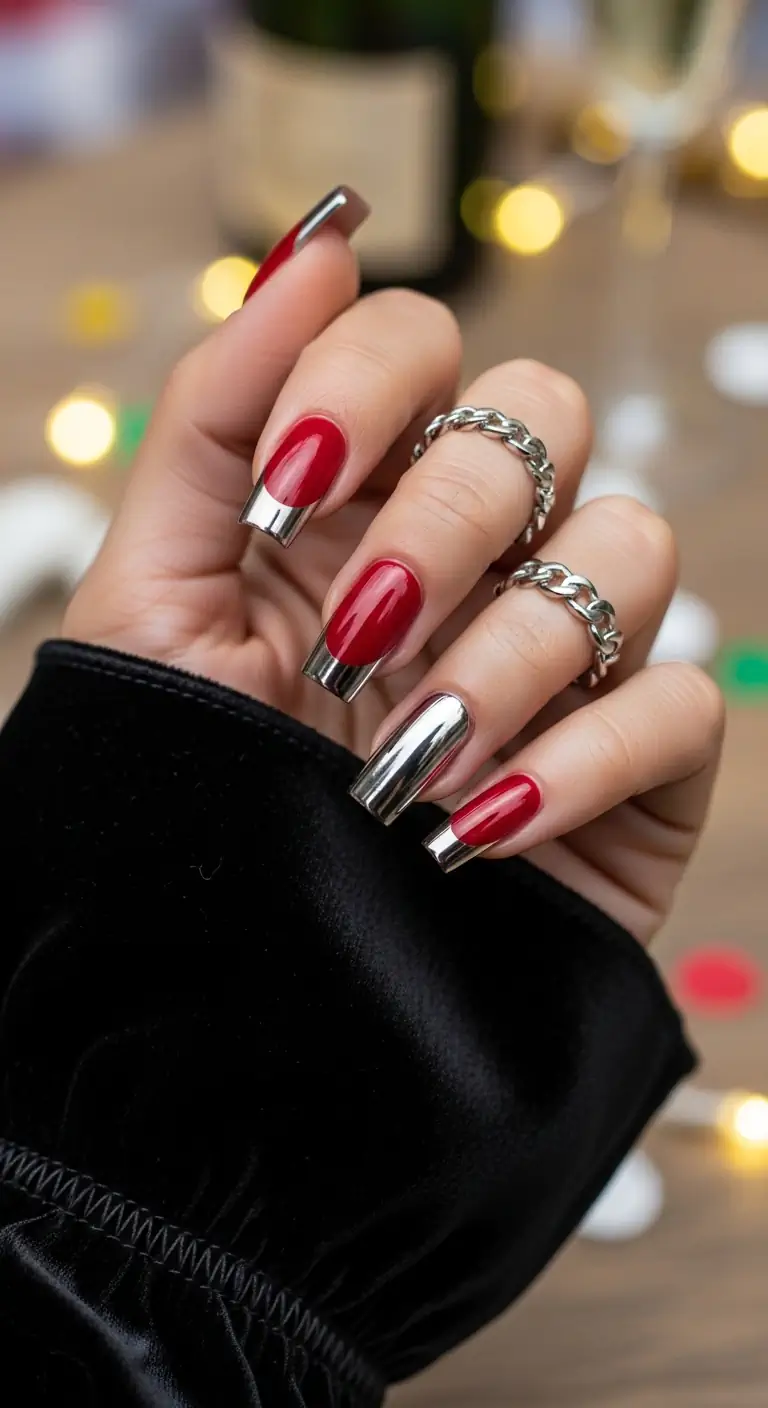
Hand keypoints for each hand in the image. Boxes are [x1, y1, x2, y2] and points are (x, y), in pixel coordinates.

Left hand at [65, 192, 723, 945]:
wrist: (240, 1008)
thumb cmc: (190, 796)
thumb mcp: (153, 604)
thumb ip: (216, 418)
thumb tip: (319, 236)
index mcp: (354, 503)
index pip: (416, 344)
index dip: (363, 381)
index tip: (284, 494)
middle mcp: (472, 557)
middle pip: (540, 420)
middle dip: (445, 520)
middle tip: (351, 642)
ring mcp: (563, 653)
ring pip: (630, 544)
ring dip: (506, 654)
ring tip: (404, 763)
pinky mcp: (635, 762)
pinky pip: (676, 700)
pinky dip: (581, 757)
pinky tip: (480, 829)